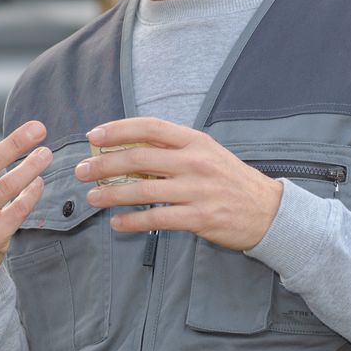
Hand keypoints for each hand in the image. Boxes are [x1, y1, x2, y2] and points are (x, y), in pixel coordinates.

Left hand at [76, 118, 283, 250]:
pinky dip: (132, 222)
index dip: (118, 129)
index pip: (150, 127)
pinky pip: (157, 219)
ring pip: (142, 189)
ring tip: (91, 197)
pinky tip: (116, 223)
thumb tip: (127, 150)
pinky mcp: (199, 218)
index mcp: (195, 141)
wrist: (268, 212)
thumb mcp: (206, 155)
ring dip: (111, 194)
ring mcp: (197, 190)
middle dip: (103, 164)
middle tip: (81, 171)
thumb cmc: (230, 181)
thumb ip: (172, 151)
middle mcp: (195, 162)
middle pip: (139, 157)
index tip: (94, 136)